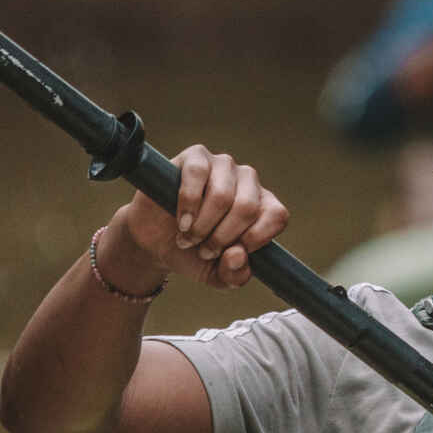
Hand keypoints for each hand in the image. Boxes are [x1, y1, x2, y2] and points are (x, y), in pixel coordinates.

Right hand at [104, 144, 289, 289]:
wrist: (156, 242)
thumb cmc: (194, 255)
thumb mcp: (218, 276)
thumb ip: (235, 275)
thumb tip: (237, 254)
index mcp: (263, 207)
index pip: (276, 216)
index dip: (254, 239)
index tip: (230, 254)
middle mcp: (248, 181)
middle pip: (247, 208)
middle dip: (222, 237)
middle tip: (204, 250)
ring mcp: (223, 165)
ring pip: (222, 195)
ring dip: (202, 225)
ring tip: (188, 238)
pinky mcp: (196, 157)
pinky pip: (197, 174)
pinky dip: (188, 205)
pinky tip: (182, 222)